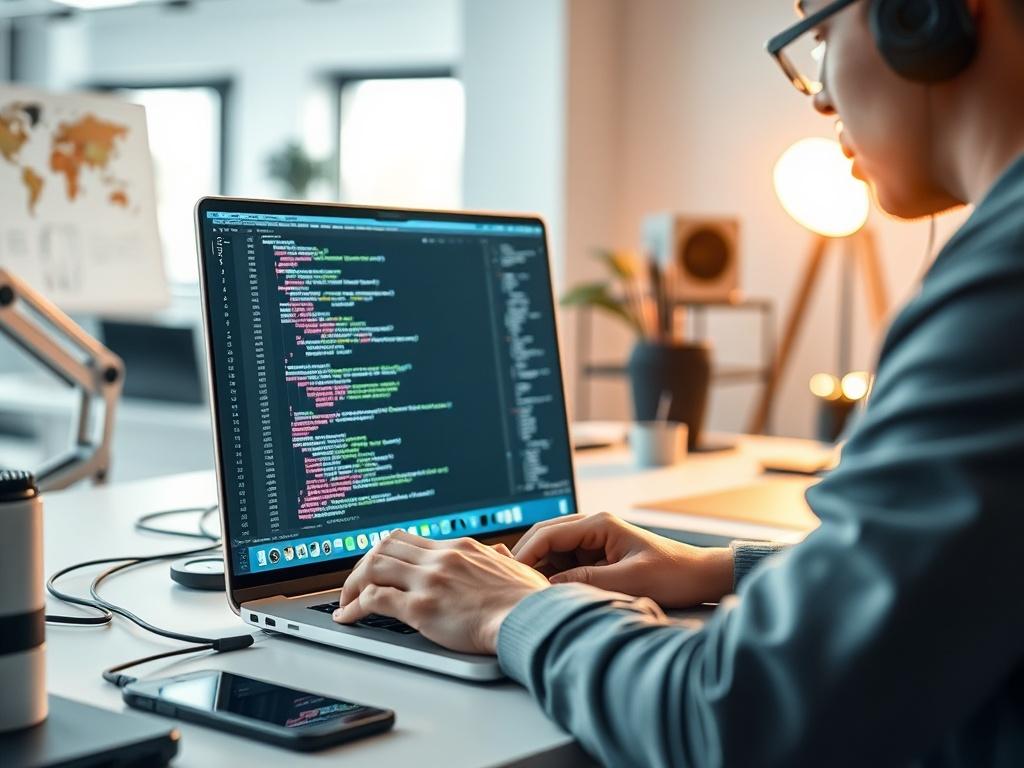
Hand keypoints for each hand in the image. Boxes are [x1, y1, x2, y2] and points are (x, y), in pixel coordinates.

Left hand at [333, 531, 549, 653]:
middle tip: (355, 584)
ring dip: (353, 583)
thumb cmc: (529, 601)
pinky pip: (375, 599)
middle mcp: (441, 558)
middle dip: (363, 565)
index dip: (385, 552)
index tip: (377, 567)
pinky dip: (355, 607)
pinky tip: (349, 617)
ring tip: (347, 601)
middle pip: (385, 546)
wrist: (531, 618)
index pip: (409, 539)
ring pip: (374, 566)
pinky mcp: (422, 608)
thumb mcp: (516, 568)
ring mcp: (430, 581)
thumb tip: (500, 554)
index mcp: (460, 548)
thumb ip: (500, 560)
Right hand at [513, 512, 733, 607]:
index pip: (549, 534)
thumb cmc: (673, 573)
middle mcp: (592, 528)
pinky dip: (554, 578)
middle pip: (545, 539)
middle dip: (527, 560)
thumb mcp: (630, 579)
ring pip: (553, 554)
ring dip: (540, 571)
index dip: (526, 555)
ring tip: (526, 593)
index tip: (511, 576)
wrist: (699, 577)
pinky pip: (566, 565)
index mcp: (599, 524)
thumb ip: (588, 580)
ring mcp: (593, 542)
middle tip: (511, 585)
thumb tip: (550, 586)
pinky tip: (547, 594)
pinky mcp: (597, 558)